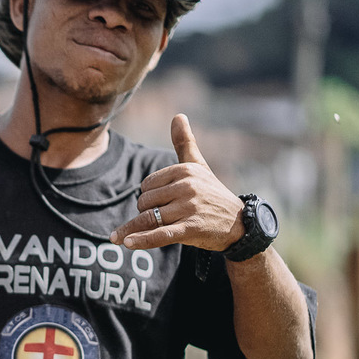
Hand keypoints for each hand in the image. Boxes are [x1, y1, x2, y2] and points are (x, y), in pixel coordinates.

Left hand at [110, 114, 243, 250]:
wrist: (239, 224)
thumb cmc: (212, 193)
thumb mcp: (198, 166)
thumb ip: (184, 142)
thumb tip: (178, 115)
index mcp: (185, 170)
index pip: (146, 185)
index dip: (149, 196)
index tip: (162, 202)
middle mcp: (187, 186)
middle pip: (144, 202)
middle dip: (146, 212)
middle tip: (162, 219)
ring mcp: (189, 208)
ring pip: (148, 218)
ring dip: (133, 229)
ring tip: (120, 237)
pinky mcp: (191, 229)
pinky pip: (160, 234)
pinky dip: (142, 240)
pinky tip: (126, 242)